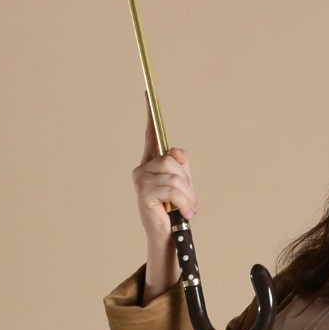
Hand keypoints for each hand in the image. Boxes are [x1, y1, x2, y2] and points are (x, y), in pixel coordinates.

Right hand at [132, 106, 196, 301]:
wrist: (170, 238)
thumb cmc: (176, 211)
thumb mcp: (184, 184)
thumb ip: (181, 166)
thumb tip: (176, 153)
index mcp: (152, 162)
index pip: (151, 134)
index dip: (149, 113)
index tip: (147, 92)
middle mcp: (142, 168)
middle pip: (174, 159)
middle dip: (187, 181)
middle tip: (186, 200)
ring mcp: (140, 180)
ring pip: (176, 176)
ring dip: (187, 195)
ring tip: (184, 209)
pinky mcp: (143, 193)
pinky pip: (173, 188)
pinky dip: (184, 202)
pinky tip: (181, 213)